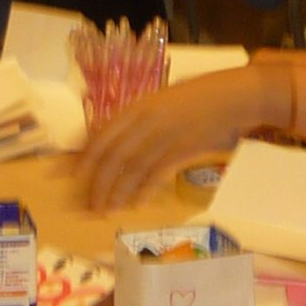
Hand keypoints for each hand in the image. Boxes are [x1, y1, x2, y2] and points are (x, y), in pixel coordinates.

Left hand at [81, 65, 284, 210]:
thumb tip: (117, 144)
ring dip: (117, 192)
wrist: (235, 96)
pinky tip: (136, 204)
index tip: (70, 175)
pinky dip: (145, 189)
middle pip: (113, 155)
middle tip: (89, 204)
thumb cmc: (200, 99)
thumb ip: (140, 121)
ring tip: (107, 209)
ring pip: (132, 167)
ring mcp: (165, 134)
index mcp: (138, 106)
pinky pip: (157, 172)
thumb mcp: (163, 103)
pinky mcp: (184, 148)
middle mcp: (146, 120)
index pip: (102, 135)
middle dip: (97, 182)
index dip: (83, 157)